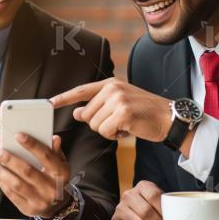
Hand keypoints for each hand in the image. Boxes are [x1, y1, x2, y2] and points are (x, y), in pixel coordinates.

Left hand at [0, 134, 70, 217]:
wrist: (58, 206)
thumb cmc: (55, 179)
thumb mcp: (61, 164)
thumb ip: (55, 151)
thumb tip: (54, 138)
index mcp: (61, 173)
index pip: (46, 156)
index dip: (32, 145)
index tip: (18, 135)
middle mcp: (51, 188)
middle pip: (27, 171)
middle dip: (9, 159)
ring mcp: (40, 200)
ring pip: (16, 184)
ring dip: (1, 171)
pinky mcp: (28, 208)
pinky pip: (11, 194)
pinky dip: (2, 182)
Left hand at [51, 78, 171, 141]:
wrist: (168, 118)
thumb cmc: (144, 113)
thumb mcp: (120, 105)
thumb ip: (98, 107)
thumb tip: (76, 113)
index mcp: (110, 84)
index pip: (81, 90)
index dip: (64, 97)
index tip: (49, 102)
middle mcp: (113, 88)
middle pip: (87, 115)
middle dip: (100, 124)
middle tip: (119, 122)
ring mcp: (118, 99)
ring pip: (95, 125)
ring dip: (108, 131)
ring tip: (125, 125)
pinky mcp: (123, 113)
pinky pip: (105, 132)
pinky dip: (114, 136)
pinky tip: (128, 130)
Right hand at [112, 180, 164, 219]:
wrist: (135, 208)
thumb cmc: (151, 205)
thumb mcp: (159, 199)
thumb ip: (166, 204)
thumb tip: (175, 216)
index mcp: (142, 186)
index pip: (154, 196)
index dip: (163, 210)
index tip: (168, 218)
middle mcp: (129, 194)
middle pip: (146, 211)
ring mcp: (120, 207)